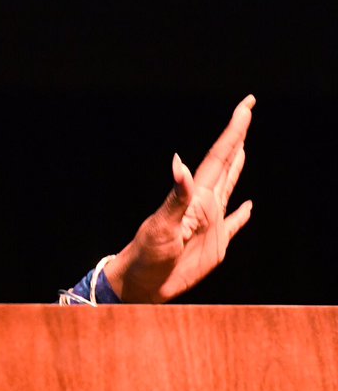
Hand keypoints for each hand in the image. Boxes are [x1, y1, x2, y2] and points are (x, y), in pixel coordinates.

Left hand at [105, 95, 254, 303]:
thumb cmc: (147, 255)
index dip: (234, 131)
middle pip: (225, 163)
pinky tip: (249, 206)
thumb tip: (179, 162)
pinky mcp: (214, 243)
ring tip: (243, 147)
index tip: (246, 106)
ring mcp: (209, 222)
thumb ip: (175, 197)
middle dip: (237, 137)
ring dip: (237, 167)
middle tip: (247, 112)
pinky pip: (234, 224)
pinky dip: (243, 214)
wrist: (141, 283)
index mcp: (195, 196)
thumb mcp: (161, 225)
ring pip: (229, 187)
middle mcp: (203, 204)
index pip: (219, 156)